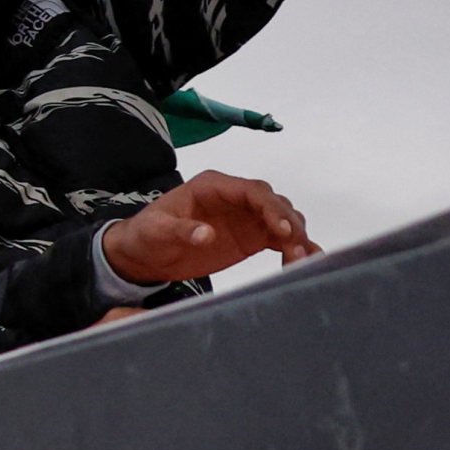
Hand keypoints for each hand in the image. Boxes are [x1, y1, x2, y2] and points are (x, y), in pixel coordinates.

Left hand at [99, 170, 317, 284]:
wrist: (144, 255)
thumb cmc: (147, 235)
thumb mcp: (156, 231)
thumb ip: (180, 230)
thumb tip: (206, 234)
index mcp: (213, 187)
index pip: (252, 191)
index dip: (271, 208)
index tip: (283, 231)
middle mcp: (235, 198)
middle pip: (274, 204)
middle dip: (290, 225)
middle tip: (296, 251)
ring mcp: (246, 217)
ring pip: (283, 220)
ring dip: (296, 238)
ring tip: (300, 262)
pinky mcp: (252, 237)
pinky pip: (281, 239)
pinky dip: (295, 248)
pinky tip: (305, 262)